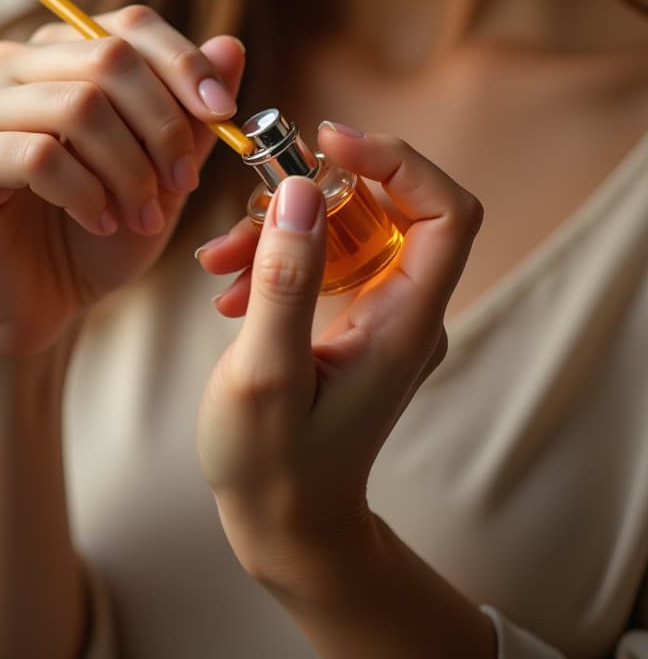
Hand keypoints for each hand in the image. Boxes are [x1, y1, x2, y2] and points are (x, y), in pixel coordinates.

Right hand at [0, 6, 244, 356]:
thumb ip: (193, 114)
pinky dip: (86, 194)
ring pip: (77, 106)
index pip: (130, 25)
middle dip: (163, 126)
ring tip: (144, 215)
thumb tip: (230, 46)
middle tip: (184, 182)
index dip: (185, 64)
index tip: (224, 112)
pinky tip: (101, 222)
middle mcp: (13, 64)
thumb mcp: (165, 173)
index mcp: (63, 53)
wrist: (44, 303)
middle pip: (109, 58)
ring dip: (129, 169)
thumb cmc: (104, 231)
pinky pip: (37, 156)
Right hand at [196, 123, 482, 584]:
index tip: (330, 142)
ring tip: (218, 262)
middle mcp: (408, 312)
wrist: (285, 524)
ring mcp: (383, 317)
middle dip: (315, 194)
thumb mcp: (265, 373)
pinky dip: (278, 258)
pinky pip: (326, 262)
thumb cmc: (273, 465)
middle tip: (253, 196)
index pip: (447, 212)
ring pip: (346, 232)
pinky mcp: (355, 322)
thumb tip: (299, 189)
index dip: (399, 162)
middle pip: (389, 209)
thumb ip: (285, 279)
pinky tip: (229, 287)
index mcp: (406, 322)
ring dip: (281, 230)